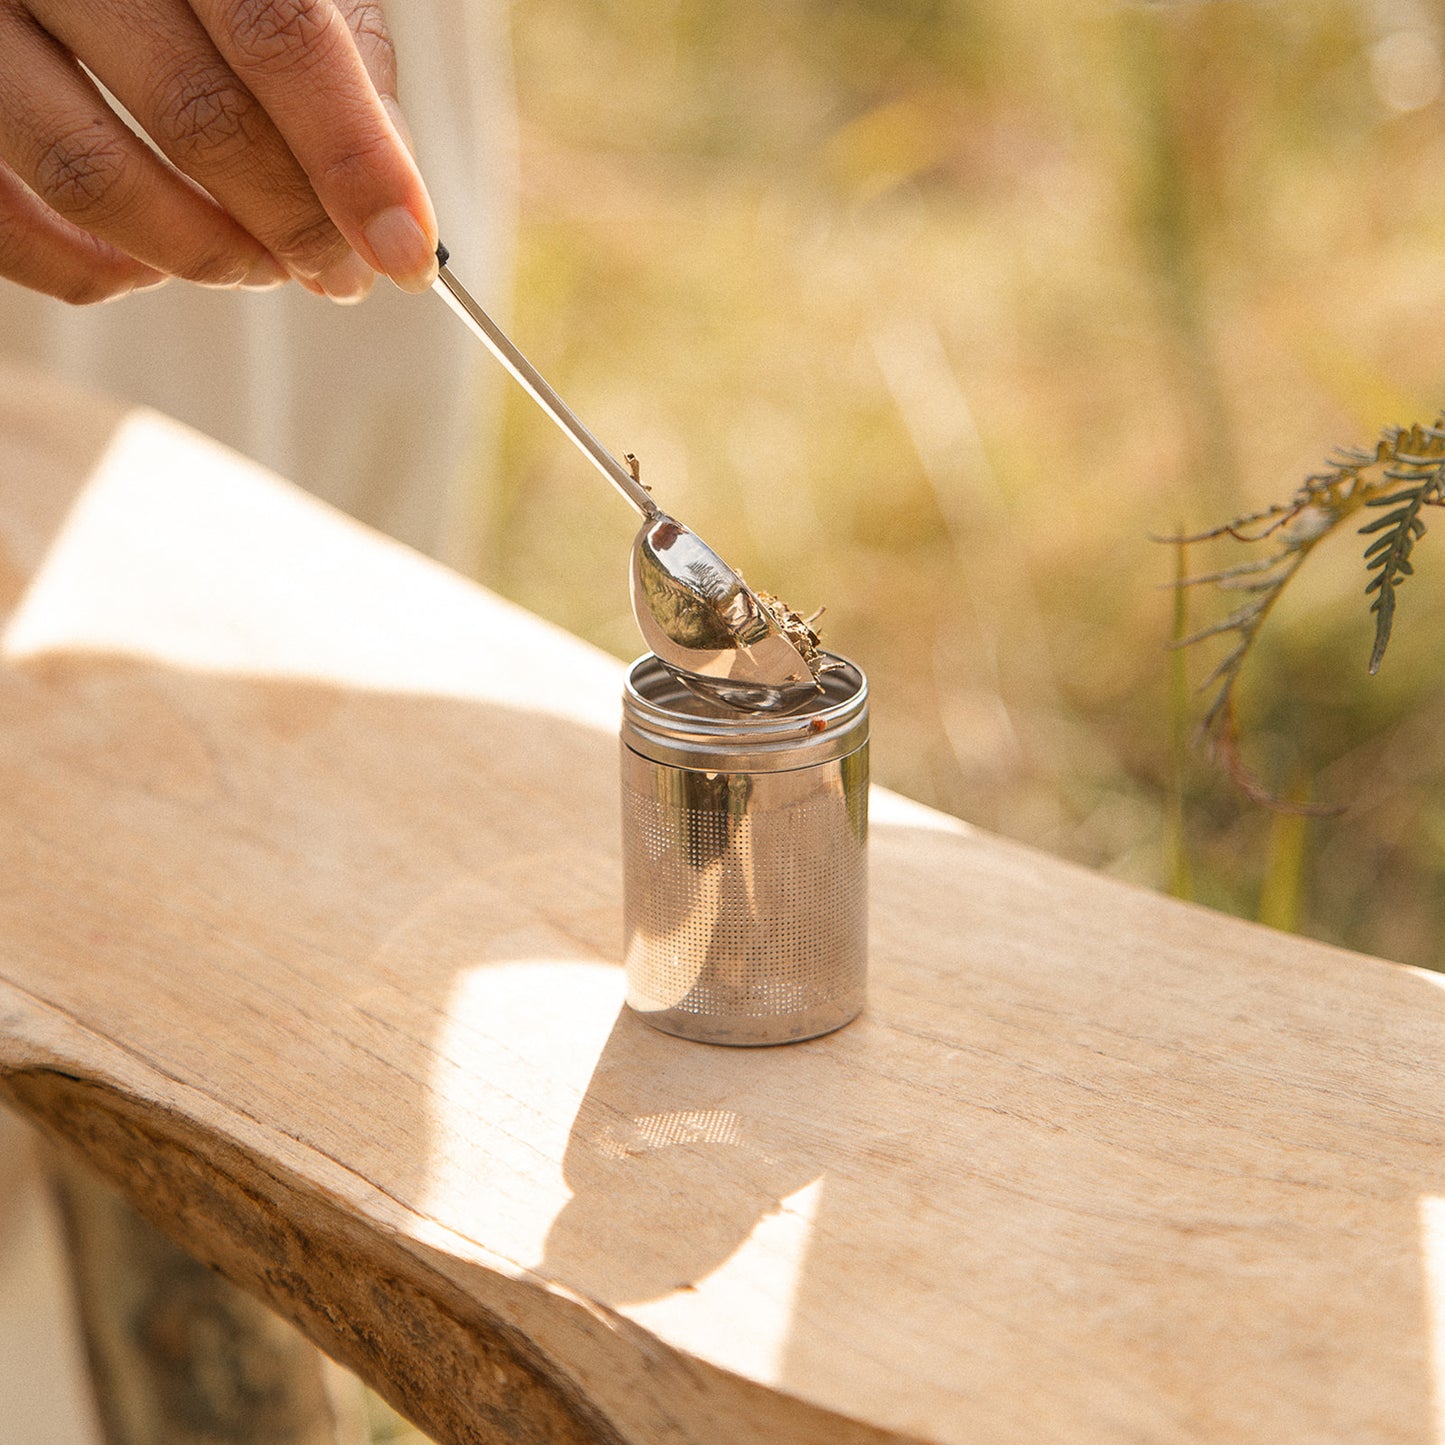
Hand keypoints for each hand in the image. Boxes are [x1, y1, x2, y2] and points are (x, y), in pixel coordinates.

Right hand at [0, 0, 438, 303]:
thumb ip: (341, 64)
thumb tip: (393, 197)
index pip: (281, 36)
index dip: (354, 159)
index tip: (406, 253)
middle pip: (198, 115)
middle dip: (293, 224)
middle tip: (339, 273)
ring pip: (92, 176)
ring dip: (201, 255)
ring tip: (260, 267)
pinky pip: (6, 222)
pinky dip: (88, 271)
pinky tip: (149, 269)